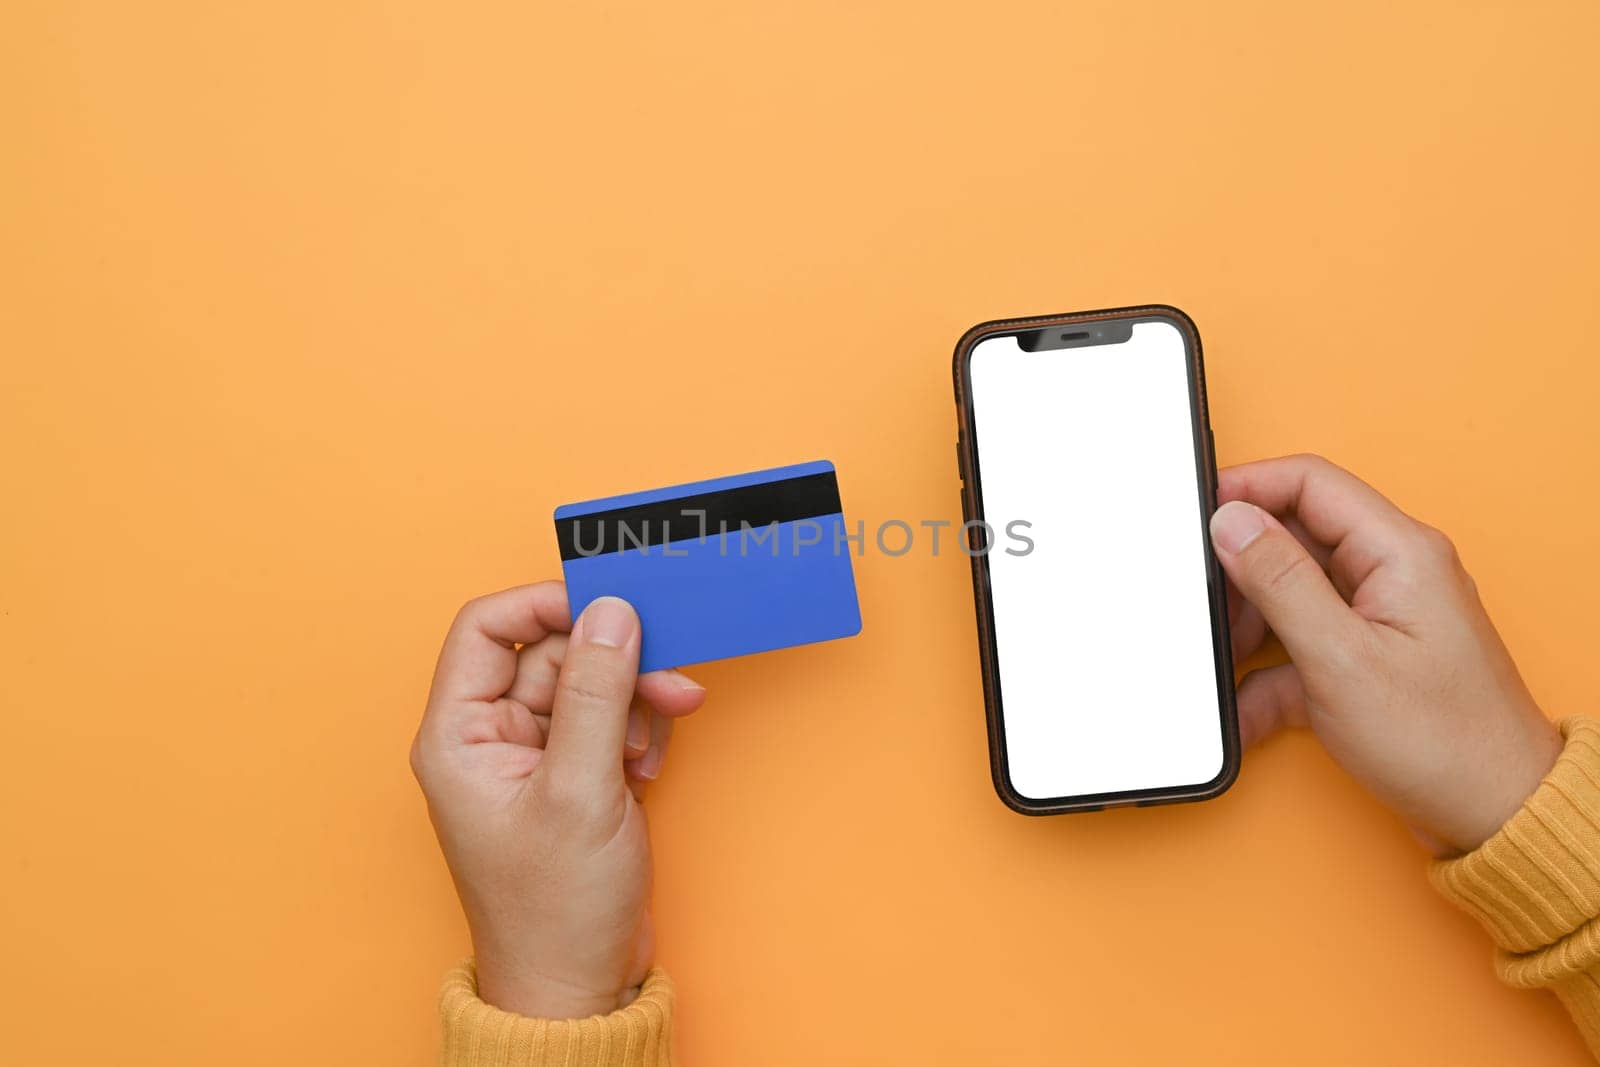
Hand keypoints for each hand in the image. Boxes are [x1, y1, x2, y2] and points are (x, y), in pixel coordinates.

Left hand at [411, 584, 705, 1017]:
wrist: (579, 986)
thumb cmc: (554, 910)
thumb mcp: (580, 790)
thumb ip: (595, 693)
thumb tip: (610, 612)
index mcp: (460, 736)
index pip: (489, 629)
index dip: (547, 605)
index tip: (609, 604)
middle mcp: (490, 739)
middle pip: (553, 654)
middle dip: (614, 664)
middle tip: (669, 680)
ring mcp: (533, 759)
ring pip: (589, 685)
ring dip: (633, 703)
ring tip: (651, 749)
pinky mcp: (572, 778)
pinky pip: (608, 721)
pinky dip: (638, 734)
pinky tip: (646, 772)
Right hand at [1211, 454, 1561, 856]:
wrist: (1496, 815)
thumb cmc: (1442, 742)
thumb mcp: (1341, 658)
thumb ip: (1280, 581)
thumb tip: (1232, 521)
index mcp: (1398, 552)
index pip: (1311, 483)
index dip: (1247, 487)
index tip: (1197, 513)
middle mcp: (1392, 572)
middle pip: (1294, 537)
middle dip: (1242, 573)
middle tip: (1210, 608)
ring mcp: (1380, 615)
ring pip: (1291, 592)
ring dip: (1251, 627)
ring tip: (1231, 664)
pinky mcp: (1368, 656)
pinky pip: (1301, 645)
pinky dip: (1270, 675)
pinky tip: (1248, 709)